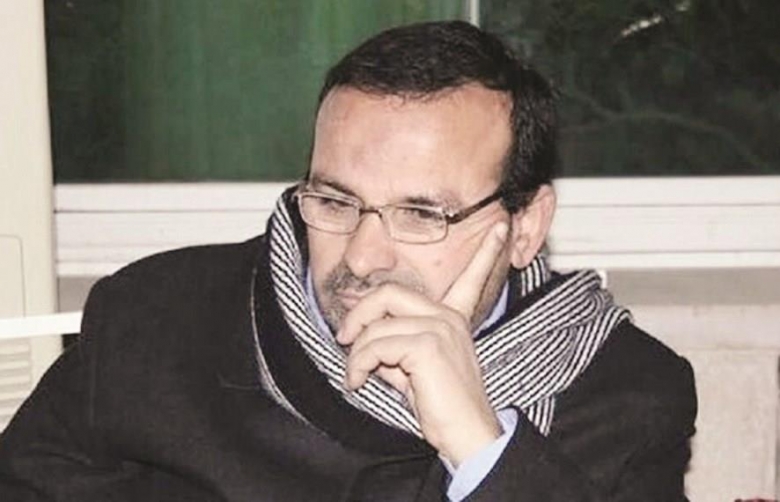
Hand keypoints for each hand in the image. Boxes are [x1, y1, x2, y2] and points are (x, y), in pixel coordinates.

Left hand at [337, 223, 508, 464]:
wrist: (466, 435)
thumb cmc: (442, 407)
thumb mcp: (413, 370)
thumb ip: (393, 348)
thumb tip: (361, 343)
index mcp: (453, 318)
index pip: (472, 277)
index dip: (487, 251)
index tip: (500, 225)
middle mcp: (449, 317)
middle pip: (387, 294)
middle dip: (357, 314)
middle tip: (344, 339)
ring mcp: (440, 328)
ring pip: (375, 326)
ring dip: (355, 355)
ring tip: (356, 376)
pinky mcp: (427, 345)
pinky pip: (375, 345)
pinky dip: (358, 365)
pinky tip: (359, 381)